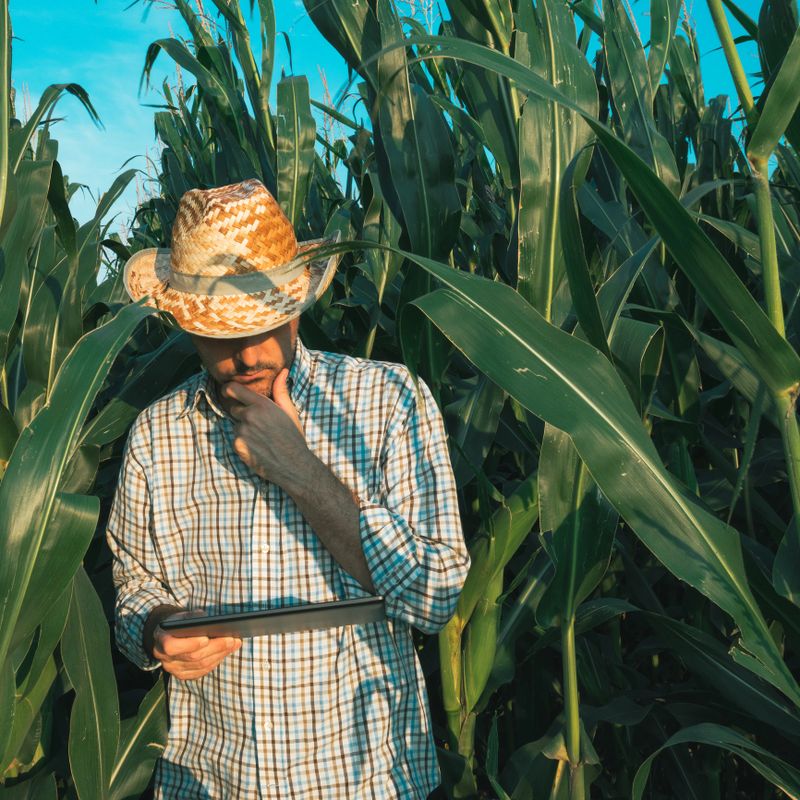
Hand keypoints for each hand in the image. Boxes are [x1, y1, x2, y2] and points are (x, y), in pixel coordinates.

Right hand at [153, 611, 241, 680]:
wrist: (168, 636)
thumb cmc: (177, 624)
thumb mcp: (179, 616)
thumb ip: (190, 616)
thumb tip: (205, 618)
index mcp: (161, 642)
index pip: (172, 647)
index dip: (189, 644)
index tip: (206, 638)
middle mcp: (166, 660)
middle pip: (193, 657)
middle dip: (215, 647)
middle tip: (232, 639)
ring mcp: (175, 670)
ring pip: (200, 665)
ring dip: (220, 654)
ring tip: (234, 643)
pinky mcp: (184, 675)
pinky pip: (202, 671)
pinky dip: (216, 660)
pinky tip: (226, 651)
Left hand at [222, 368, 311, 487]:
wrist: (294, 465)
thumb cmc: (293, 437)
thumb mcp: (290, 411)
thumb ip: (281, 390)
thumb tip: (282, 371)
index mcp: (262, 405)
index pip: (233, 389)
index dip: (228, 389)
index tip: (228, 391)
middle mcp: (249, 416)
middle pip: (234, 408)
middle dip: (243, 413)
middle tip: (259, 424)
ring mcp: (241, 432)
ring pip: (236, 425)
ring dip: (244, 429)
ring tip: (261, 438)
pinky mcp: (237, 446)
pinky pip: (236, 439)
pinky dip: (243, 442)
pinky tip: (257, 447)